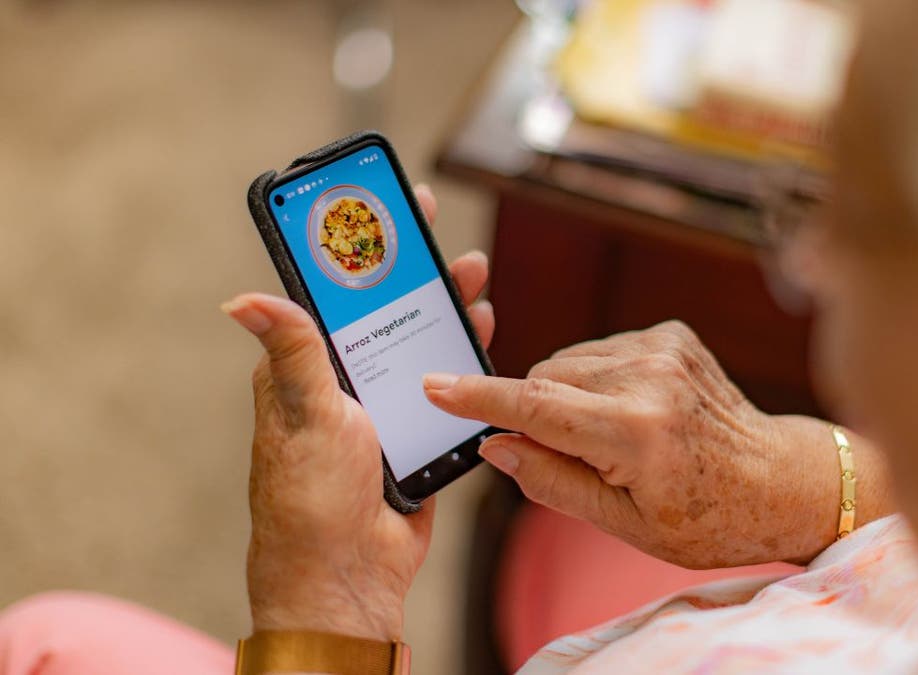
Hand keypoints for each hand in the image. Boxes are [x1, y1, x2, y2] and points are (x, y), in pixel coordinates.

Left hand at [223, 185, 494, 639]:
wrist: (349, 572)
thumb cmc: (310, 496)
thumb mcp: (304, 412)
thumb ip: (293, 350)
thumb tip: (242, 299)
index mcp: (308, 368)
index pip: (334, 292)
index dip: (361, 248)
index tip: (387, 208)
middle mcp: (345, 381)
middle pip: (387, 311)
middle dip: (418, 273)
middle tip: (444, 241)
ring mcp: (384, 406)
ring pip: (421, 344)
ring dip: (446, 311)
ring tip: (474, 282)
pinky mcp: (417, 433)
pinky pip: (447, 386)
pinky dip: (466, 361)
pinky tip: (480, 336)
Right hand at [424, 321, 863, 568]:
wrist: (777, 481)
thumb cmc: (705, 517)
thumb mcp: (624, 523)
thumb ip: (552, 481)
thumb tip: (496, 446)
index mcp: (638, 433)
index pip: (537, 406)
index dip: (480, 399)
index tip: (435, 387)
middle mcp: (650, 378)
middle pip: (547, 379)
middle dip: (530, 410)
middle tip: (557, 453)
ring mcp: (664, 348)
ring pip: (569, 362)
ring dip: (563, 394)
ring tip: (607, 438)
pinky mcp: (672, 334)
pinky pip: (601, 351)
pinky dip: (594, 378)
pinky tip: (628, 411)